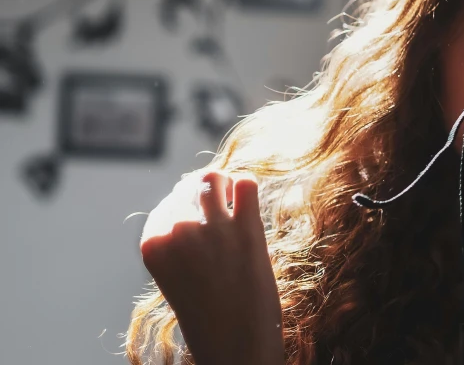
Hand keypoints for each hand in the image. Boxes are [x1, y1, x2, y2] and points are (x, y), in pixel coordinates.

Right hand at [140, 171, 284, 364]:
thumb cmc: (211, 313)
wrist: (236, 347)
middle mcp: (176, 231)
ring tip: (237, 210)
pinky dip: (248, 187)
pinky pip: (246, 183)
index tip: (205, 222)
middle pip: (192, 185)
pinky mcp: (246, 230)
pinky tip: (250, 206)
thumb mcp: (179, 274)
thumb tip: (199, 191)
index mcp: (153, 244)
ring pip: (215, 178)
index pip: (171, 201)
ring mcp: (211, 228)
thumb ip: (181, 238)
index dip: (192, 205)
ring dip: (227, 188)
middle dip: (210, 194)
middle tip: (225, 216)